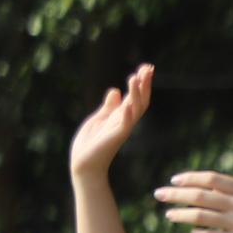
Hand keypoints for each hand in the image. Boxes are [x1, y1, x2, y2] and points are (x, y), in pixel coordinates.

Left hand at [70, 65, 154, 179]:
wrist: (84, 164)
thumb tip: (115, 90)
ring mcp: (121, 129)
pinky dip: (126, 114)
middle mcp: (125, 122)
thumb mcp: (99, 119)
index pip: (135, 97)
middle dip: (144, 85)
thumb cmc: (91, 144)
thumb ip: (109, 107)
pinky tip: (126, 103)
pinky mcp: (114, 137)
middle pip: (140, 100)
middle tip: (148, 68)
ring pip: (134, 109)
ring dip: (135, 94)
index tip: (146, 67)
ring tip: (135, 78)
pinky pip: (124, 125)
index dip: (141, 82)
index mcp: (121, 116)